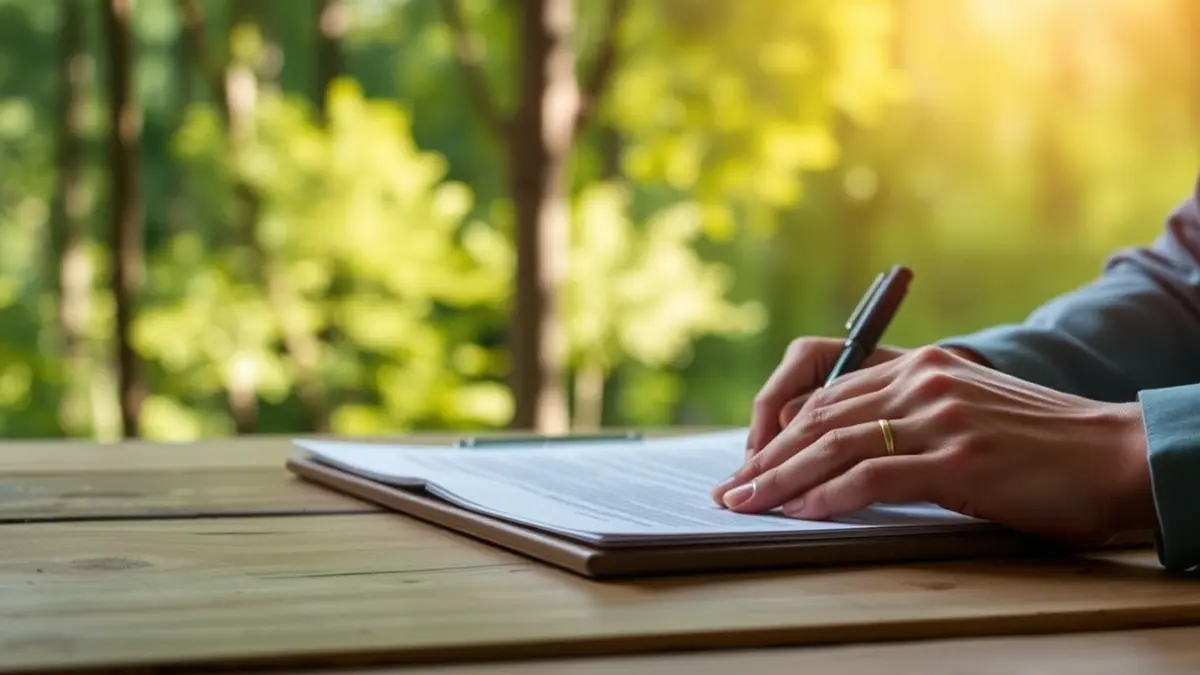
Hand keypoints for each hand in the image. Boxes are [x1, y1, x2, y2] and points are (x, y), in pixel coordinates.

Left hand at [714, 345, 1156, 543]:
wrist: (1117, 453)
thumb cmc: (1042, 443)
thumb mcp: (969, 411)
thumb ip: (912, 417)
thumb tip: (848, 450)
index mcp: (924, 366)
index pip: (828, 393)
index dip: (781, 430)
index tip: (754, 460)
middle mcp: (924, 383)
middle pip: (819, 419)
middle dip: (767, 457)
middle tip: (732, 488)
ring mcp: (939, 420)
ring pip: (834, 446)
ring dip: (781, 479)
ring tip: (746, 504)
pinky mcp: (958, 461)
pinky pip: (874, 477)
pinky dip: (830, 497)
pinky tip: (802, 513)